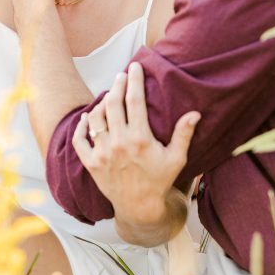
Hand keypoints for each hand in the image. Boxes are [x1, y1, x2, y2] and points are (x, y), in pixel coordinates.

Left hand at [72, 61, 199, 241]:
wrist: (139, 207)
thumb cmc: (160, 180)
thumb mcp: (176, 158)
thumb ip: (183, 134)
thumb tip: (195, 113)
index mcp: (140, 139)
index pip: (134, 101)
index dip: (134, 80)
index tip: (135, 67)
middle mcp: (119, 144)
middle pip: (113, 104)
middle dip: (117, 84)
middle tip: (121, 75)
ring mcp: (102, 154)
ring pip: (96, 118)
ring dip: (101, 103)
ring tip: (109, 95)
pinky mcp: (91, 164)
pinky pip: (80, 140)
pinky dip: (81, 126)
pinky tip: (87, 117)